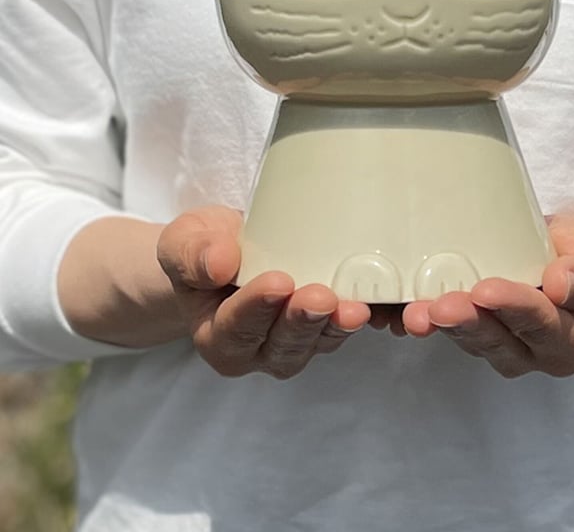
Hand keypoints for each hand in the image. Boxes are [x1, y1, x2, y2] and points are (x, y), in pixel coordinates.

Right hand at [157, 206, 370, 377]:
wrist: (229, 252)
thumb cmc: (206, 249)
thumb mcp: (184, 241)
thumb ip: (191, 254)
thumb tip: (218, 263)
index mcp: (215, 334)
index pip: (234, 329)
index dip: (256, 308)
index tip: (277, 283)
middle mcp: (254, 350)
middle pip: (281, 346)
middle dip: (302, 322)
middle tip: (321, 298)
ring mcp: (292, 344)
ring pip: (315, 344)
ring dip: (335, 325)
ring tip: (353, 307)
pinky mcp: (322, 330)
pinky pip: (340, 331)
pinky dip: (355, 319)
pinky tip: (372, 304)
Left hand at [402, 215, 573, 377]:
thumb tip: (560, 284)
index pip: (542, 324)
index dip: (514, 307)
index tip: (486, 291)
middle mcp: (537, 353)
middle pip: (499, 341)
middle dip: (467, 323)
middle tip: (439, 308)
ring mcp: (506, 346)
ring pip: (471, 339)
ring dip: (442, 325)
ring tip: (416, 313)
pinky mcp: (480, 331)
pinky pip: (454, 329)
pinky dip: (430, 319)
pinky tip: (406, 309)